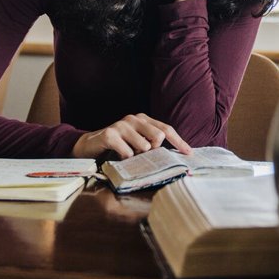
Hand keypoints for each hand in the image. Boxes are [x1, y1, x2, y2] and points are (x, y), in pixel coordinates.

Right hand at [72, 113, 191, 158]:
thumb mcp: (137, 142)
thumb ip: (151, 144)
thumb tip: (173, 155)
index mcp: (143, 119)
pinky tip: (117, 156)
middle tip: (141, 154)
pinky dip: (125, 159)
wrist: (89, 145)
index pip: (167, 129)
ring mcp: (121, 125)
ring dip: (137, 156)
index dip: (179, 141)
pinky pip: (127, 153)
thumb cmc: (118, 145)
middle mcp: (134, 119)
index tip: (189, 153)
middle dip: (154, 150)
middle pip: (159, 136)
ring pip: (144, 146)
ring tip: (127, 155)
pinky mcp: (110, 134)